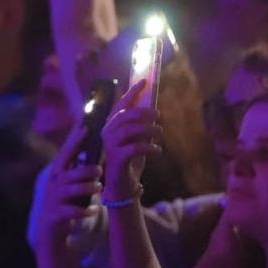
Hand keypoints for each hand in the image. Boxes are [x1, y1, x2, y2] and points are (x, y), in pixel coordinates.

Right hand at [30, 122, 101, 250]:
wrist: (47, 234)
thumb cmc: (63, 205)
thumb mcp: (67, 186)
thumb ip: (77, 172)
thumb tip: (96, 155)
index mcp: (56, 174)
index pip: (65, 154)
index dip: (74, 141)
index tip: (86, 128)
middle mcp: (52, 185)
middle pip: (66, 171)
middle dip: (83, 169)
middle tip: (100, 170)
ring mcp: (52, 200)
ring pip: (70, 190)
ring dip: (86, 188)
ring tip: (98, 187)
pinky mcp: (55, 216)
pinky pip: (71, 211)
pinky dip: (84, 210)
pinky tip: (94, 210)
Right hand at [101, 81, 162, 202]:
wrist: (123, 186)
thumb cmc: (130, 160)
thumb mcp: (138, 140)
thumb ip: (142, 126)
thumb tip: (154, 111)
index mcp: (112, 126)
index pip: (121, 105)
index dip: (132, 92)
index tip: (144, 80)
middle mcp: (107, 133)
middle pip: (125, 115)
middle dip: (143, 112)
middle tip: (158, 115)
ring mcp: (110, 146)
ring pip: (129, 130)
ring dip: (147, 129)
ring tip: (160, 131)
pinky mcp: (117, 159)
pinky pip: (134, 148)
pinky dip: (149, 147)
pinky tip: (157, 150)